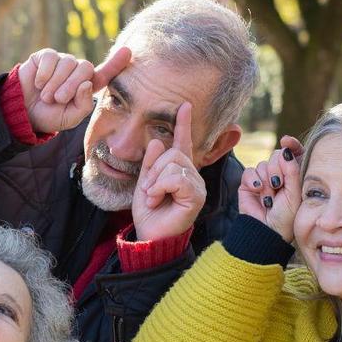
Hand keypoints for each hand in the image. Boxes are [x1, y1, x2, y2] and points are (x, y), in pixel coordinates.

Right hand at [18, 45, 131, 132]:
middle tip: (58, 99)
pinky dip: (44, 74)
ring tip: (46, 96)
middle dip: (71, 85)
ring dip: (55, 83)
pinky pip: (51, 58)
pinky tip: (38, 83)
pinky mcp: (46, 56)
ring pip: (68, 63)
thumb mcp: (69, 118)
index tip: (127, 51)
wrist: (23, 112)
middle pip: (85, 67)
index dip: (116, 63)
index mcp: (87, 87)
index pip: (105, 74)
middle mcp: (77, 71)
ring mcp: (62, 62)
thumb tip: (87, 83)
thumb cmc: (49, 116)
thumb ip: (83, 105)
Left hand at [132, 102, 206, 240]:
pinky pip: (177, 178)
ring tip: (153, 197)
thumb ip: (150, 162)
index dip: (183, 124)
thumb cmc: (149, 212)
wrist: (150, 235)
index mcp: (179, 170)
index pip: (182, 143)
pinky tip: (157, 200)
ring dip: (155, 181)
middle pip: (173, 153)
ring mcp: (196, 185)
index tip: (184, 105)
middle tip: (148, 190)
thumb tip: (156, 141)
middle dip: (154, 170)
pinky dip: (161, 187)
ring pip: (174, 164)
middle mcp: (192, 175)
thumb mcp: (144, 182)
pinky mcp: (196, 196)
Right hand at [237, 136, 302, 242]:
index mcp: (294, 176)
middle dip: (277, 169)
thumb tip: (286, 149)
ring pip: (263, 164)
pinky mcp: (248, 184)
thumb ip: (292, 170)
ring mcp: (263, 179)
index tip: (287, 141)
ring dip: (266, 180)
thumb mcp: (294, 193)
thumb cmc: (286, 216)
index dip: (291, 145)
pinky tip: (258, 191)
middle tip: (278, 185)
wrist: (266, 231)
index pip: (294, 153)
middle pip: (276, 155)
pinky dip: (253, 180)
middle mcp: (279, 175)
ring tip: (269, 196)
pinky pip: (249, 171)